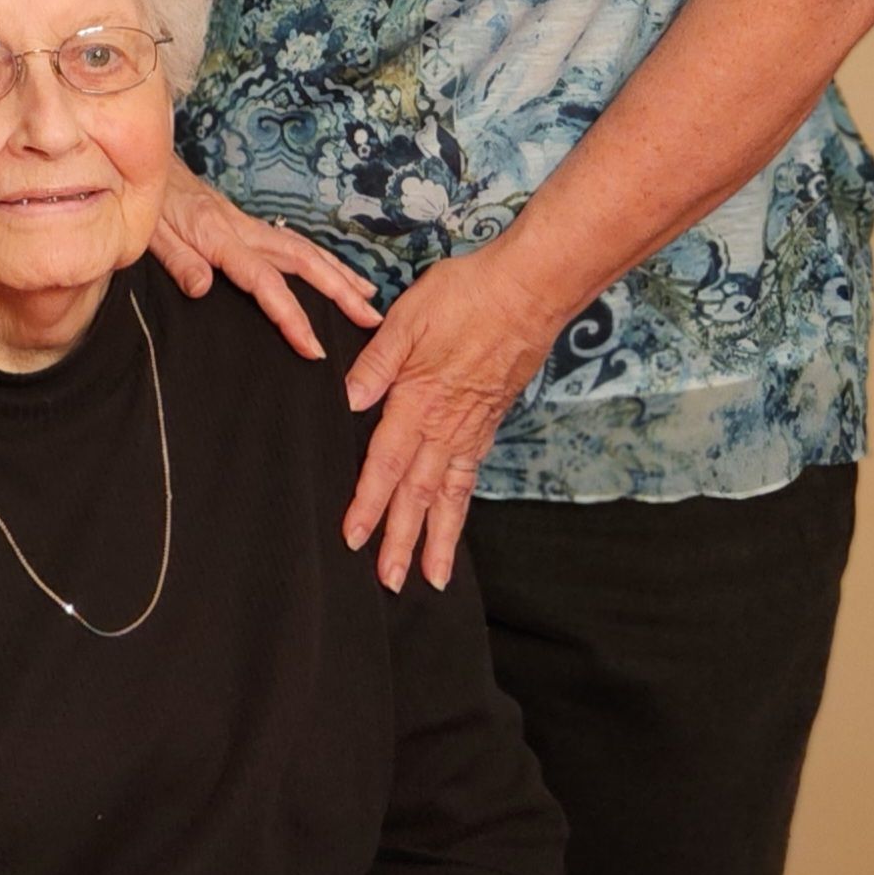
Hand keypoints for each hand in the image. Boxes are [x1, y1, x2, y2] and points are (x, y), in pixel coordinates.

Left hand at [145, 164, 382, 356]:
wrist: (146, 164)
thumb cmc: (148, 205)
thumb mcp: (151, 236)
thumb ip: (178, 261)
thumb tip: (203, 289)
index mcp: (219, 238)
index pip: (265, 283)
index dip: (291, 316)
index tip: (313, 348)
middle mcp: (243, 230)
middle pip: (302, 261)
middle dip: (340, 291)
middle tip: (370, 318)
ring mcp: (248, 225)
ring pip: (304, 249)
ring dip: (339, 273)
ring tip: (369, 297)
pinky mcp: (246, 223)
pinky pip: (292, 242)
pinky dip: (320, 258)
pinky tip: (333, 271)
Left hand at [339, 245, 567, 593]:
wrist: (527, 292)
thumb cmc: (464, 296)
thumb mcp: (407, 319)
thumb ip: (375, 364)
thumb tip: (346, 401)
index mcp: (418, 401)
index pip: (385, 464)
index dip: (367, 503)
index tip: (352, 539)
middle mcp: (445, 426)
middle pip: (418, 495)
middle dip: (401, 541)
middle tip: (389, 583)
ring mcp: (470, 429)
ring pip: (449, 496)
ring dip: (438, 539)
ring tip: (431, 578)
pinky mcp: (488, 423)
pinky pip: (471, 477)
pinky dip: (461, 508)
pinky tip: (454, 524)